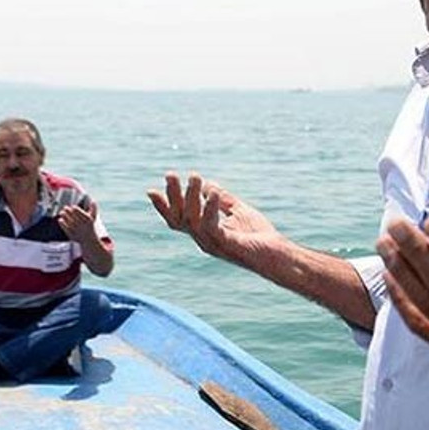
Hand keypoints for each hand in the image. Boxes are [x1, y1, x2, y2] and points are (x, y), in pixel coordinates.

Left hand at [58, 201, 99, 242]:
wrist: (89, 240)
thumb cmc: (90, 226)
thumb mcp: (93, 218)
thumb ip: (94, 209)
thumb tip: (93, 201)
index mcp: (88, 220)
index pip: (81, 213)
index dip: (76, 209)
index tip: (73, 207)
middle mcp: (82, 225)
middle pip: (74, 217)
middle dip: (69, 212)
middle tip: (65, 208)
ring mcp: (77, 230)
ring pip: (70, 222)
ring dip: (65, 217)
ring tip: (61, 213)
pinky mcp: (72, 235)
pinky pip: (66, 229)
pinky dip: (63, 224)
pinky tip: (60, 220)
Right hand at [147, 171, 278, 262]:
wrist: (278, 255)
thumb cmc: (259, 237)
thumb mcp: (239, 212)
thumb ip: (223, 199)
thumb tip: (209, 184)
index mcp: (204, 232)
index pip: (177, 219)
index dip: (163, 207)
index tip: (150, 190)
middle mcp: (204, 240)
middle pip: (179, 219)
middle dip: (172, 196)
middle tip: (170, 174)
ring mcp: (213, 244)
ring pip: (192, 221)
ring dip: (191, 197)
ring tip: (195, 177)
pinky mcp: (226, 244)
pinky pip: (212, 226)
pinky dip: (210, 208)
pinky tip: (214, 192)